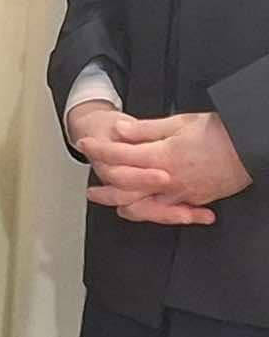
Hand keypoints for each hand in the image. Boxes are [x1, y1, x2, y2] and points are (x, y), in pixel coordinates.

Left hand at [76, 109, 247, 222]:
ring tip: (114, 205)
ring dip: (124, 206)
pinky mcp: (194, 201)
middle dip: (103, 190)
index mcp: (160, 155)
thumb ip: (146, 130)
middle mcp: (167, 179)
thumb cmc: (219, 132)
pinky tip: (146, 212)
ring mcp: (181, 193)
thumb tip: (120, 131)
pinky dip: (154, 214)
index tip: (85, 144)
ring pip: (143, 207)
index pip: (118, 155)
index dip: (98, 148)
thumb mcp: (180, 122)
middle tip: (90, 190)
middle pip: (123, 189)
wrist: (252, 147)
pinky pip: (168, 213)